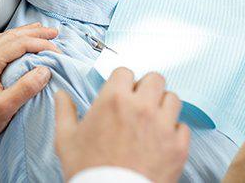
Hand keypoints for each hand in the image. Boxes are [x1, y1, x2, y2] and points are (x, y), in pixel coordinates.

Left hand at [0, 22, 59, 145]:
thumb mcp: (4, 107)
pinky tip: (19, 42)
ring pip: (5, 38)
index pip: (20, 44)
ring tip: (39, 31)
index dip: (40, 44)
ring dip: (24, 33)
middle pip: (12, 36)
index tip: (56, 50)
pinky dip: (14, 40)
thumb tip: (44, 70)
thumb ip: (25, 87)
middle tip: (53, 33)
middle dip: (35, 32)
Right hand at [55, 68, 189, 182]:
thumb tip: (61, 95)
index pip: (125, 71)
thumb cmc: (88, 171)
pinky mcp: (178, 146)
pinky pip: (183, 127)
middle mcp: (141, 107)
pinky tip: (162, 141)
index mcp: (114, 99)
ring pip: (173, 99)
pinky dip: (174, 132)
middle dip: (147, 89)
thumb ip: (64, 111)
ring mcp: (163, 125)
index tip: (120, 94)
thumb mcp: (66, 140)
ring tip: (153, 121)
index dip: (122, 82)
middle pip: (155, 79)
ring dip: (163, 107)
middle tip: (139, 104)